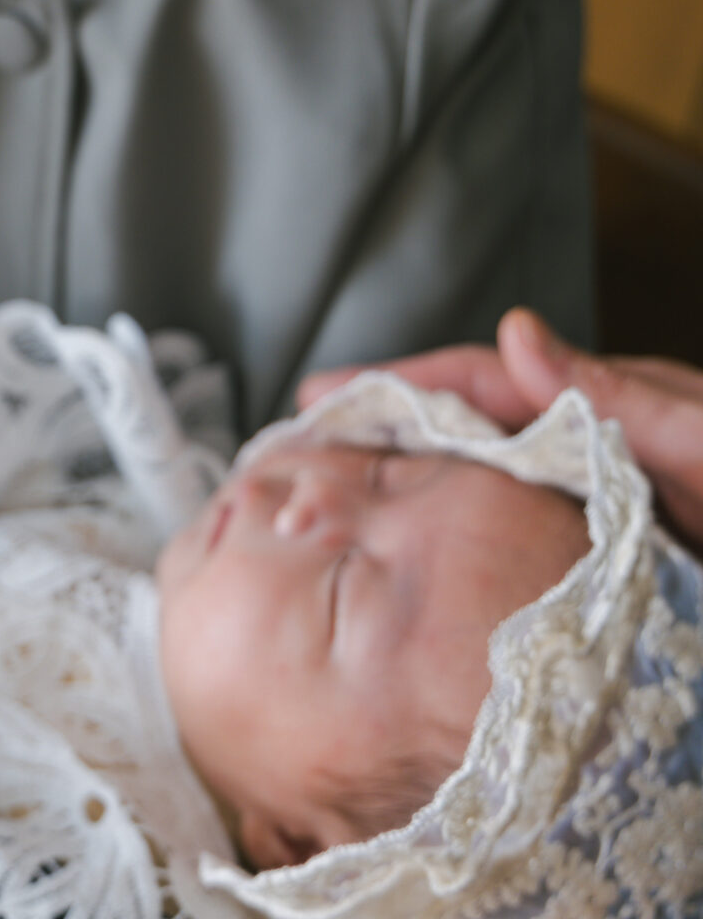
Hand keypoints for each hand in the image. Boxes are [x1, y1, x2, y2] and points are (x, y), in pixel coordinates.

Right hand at [299, 309, 702, 552]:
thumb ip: (619, 393)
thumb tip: (515, 332)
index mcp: (610, 408)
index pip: (484, 386)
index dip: (401, 386)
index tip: (323, 396)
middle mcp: (595, 456)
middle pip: (469, 436)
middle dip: (385, 437)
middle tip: (298, 457)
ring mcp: (600, 514)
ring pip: (486, 495)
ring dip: (416, 498)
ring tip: (336, 515)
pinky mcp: (611, 574)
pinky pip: (521, 559)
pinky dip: (467, 560)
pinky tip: (429, 586)